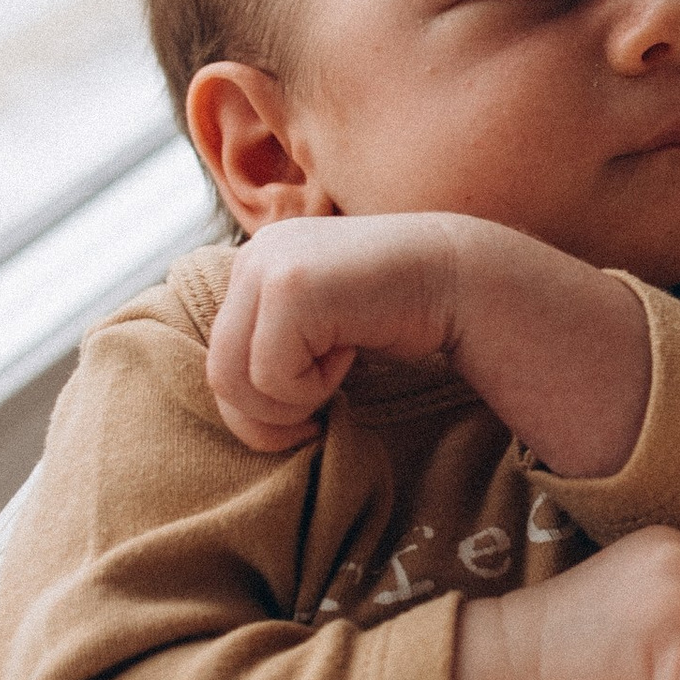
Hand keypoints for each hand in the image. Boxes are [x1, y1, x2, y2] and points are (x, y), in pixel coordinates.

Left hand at [206, 214, 468, 452]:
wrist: (459, 278)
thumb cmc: (397, 314)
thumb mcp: (319, 332)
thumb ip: (274, 352)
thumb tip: (241, 422)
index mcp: (254, 265)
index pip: (219, 359)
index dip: (257, 406)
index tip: (306, 415)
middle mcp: (252, 256)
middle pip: (220, 374)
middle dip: (269, 416)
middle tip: (317, 418)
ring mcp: (268, 266)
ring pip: (239, 379)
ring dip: (294, 400)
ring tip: (338, 373)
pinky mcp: (290, 286)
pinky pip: (274, 374)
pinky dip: (315, 385)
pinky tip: (351, 350)